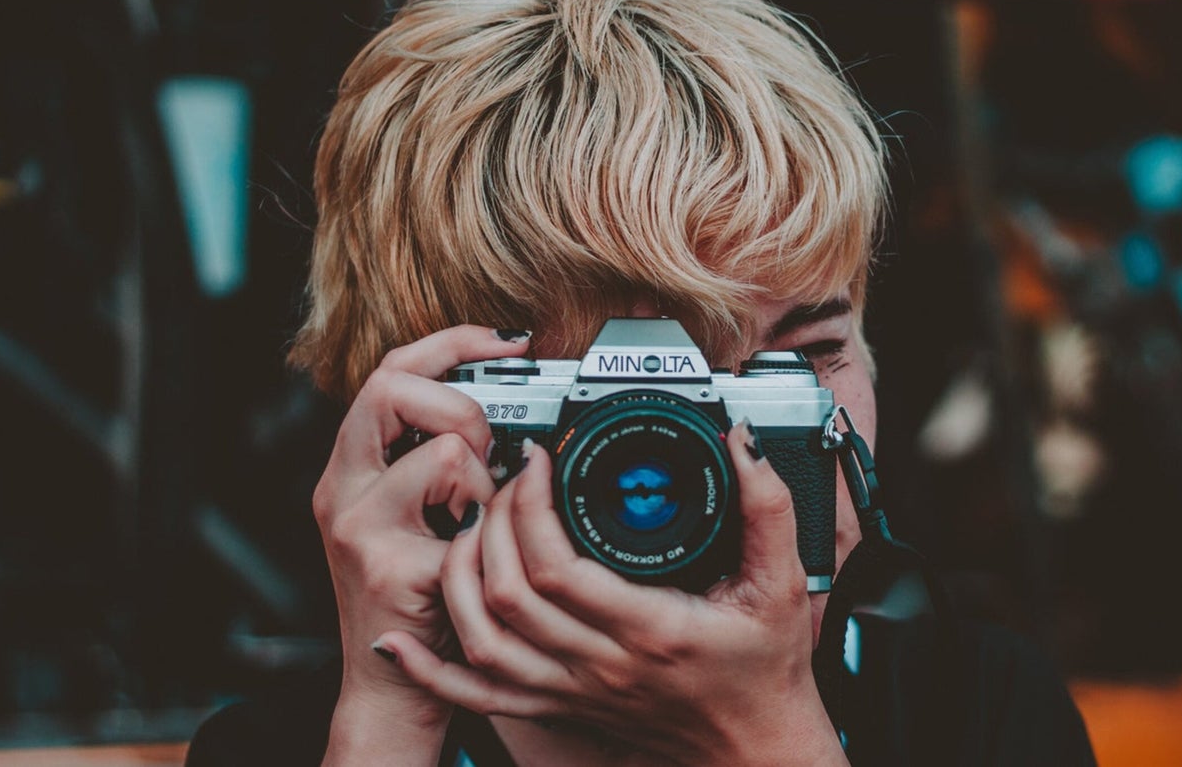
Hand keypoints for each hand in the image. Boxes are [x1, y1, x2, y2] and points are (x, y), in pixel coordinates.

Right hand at [311, 326, 529, 761]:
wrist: (394, 682)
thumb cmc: (420, 591)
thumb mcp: (416, 512)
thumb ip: (438, 455)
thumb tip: (507, 403)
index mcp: (352, 466)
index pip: (391, 369)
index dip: (451, 341)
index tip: (507, 341)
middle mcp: (342, 488)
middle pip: (392, 386)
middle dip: (461, 406)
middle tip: (485, 450)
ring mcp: (359, 527)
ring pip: (443, 449)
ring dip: (484, 478)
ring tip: (478, 516)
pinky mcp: (390, 567)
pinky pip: (468, 517)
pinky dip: (488, 528)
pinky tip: (475, 554)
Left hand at [376, 420, 848, 765]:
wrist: (756, 746)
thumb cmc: (766, 668)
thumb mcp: (782, 582)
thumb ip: (768, 507)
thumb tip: (740, 444)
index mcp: (649, 629)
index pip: (559, 569)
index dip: (531, 507)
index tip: (538, 460)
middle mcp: (601, 666)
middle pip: (508, 596)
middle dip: (492, 523)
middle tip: (504, 479)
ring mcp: (573, 692)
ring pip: (482, 641)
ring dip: (458, 579)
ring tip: (468, 526)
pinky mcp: (559, 708)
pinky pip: (479, 695)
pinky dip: (430, 670)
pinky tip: (399, 641)